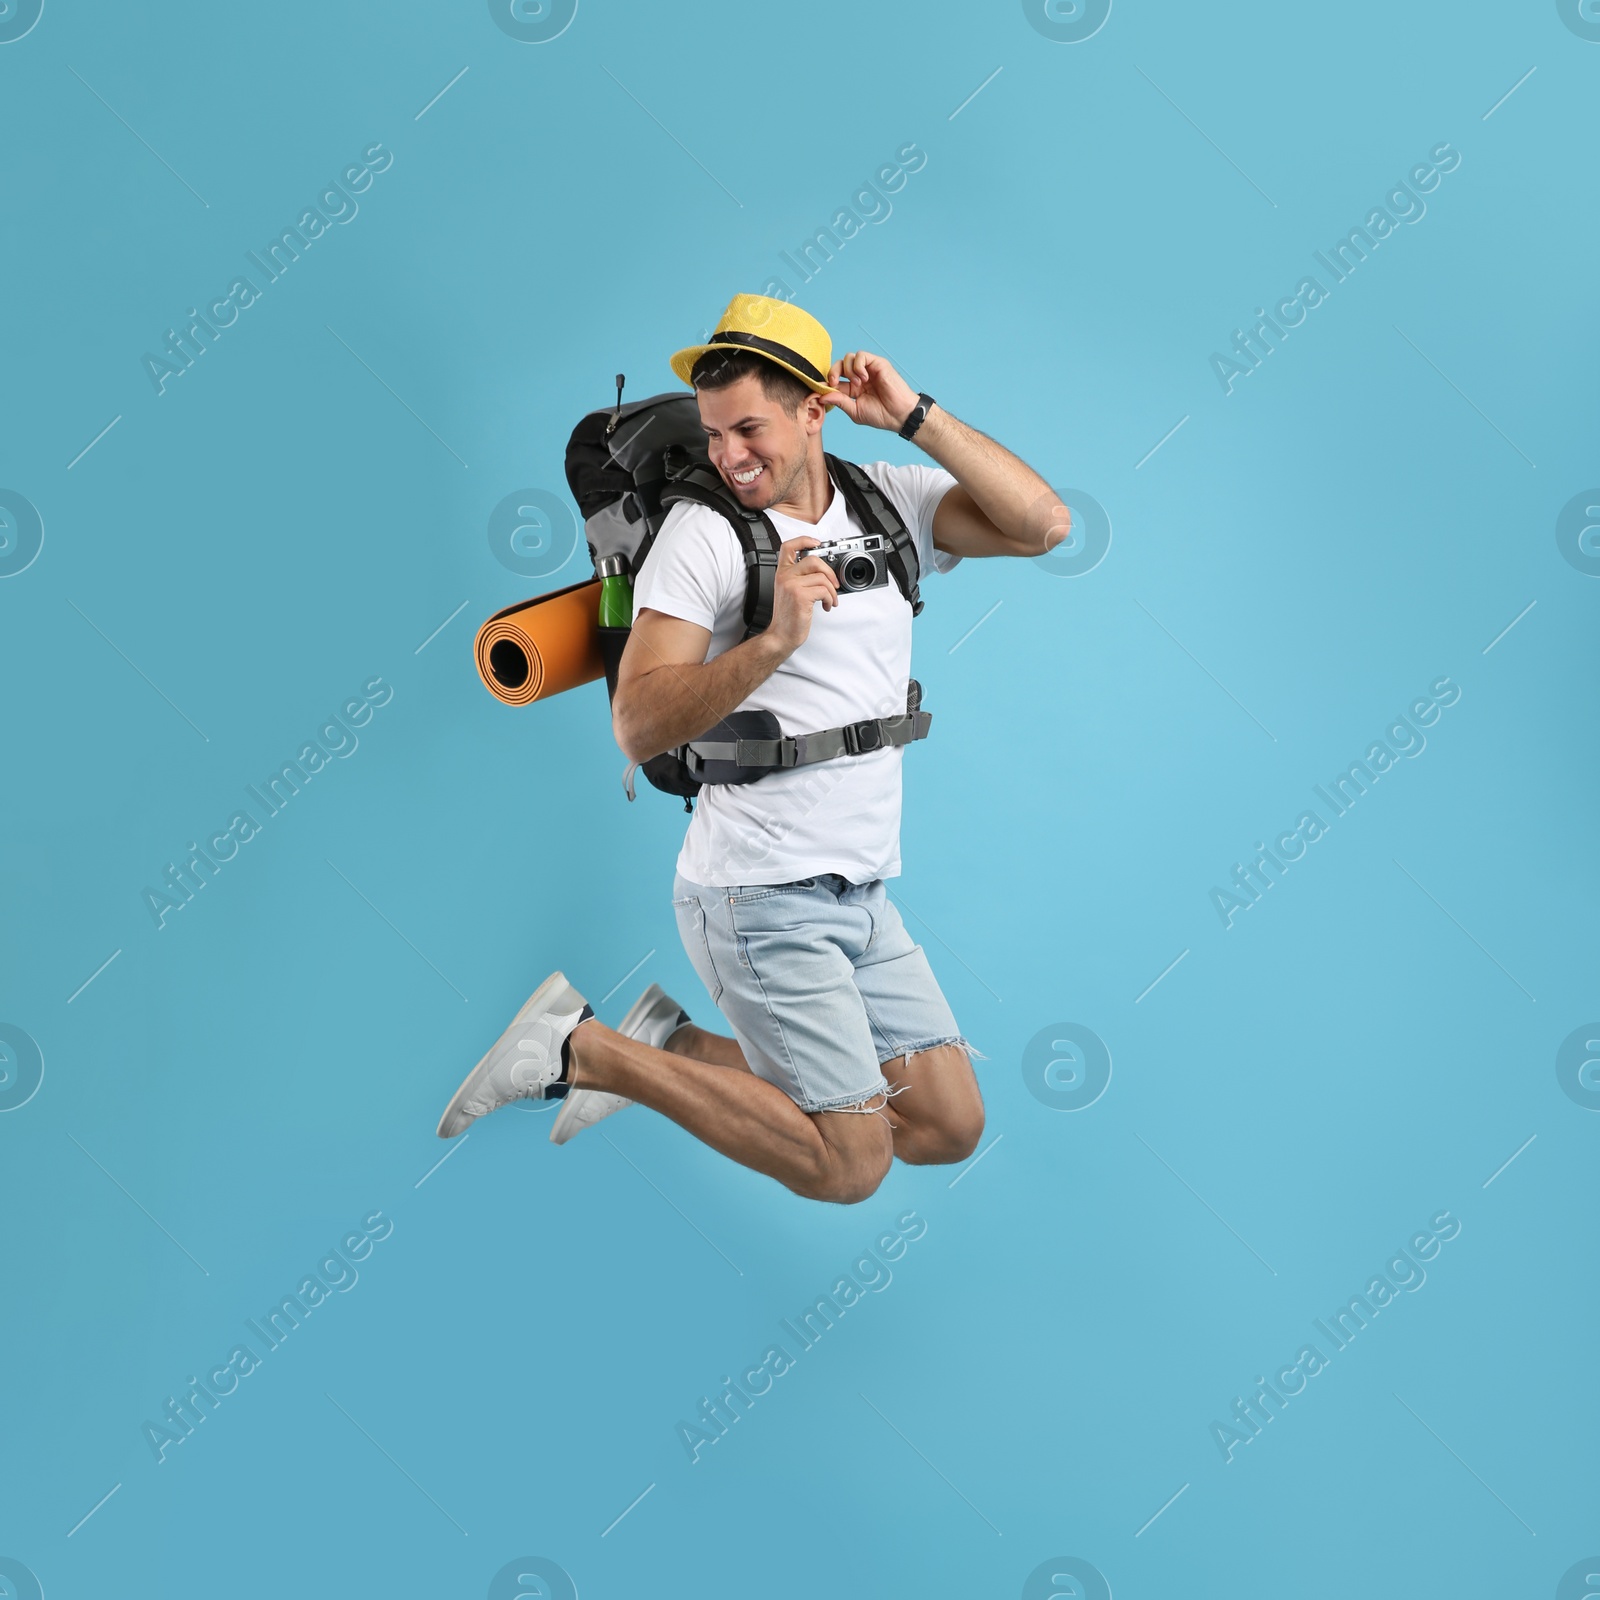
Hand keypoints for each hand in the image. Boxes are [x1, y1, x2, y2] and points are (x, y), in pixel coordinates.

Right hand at [765, 533, 838, 655]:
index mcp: (782, 573)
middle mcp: (785, 576)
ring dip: (832, 590)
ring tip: (830, 600)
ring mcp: (792, 585)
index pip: (789, 547)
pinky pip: (824, 590)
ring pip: (822, 577)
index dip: (804, 540)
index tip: (817, 543)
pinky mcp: (800, 596)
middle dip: (829, 571)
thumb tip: (825, 572)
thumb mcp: (790, 592)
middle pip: (813, 559)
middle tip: (834, 584)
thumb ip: (801, 578)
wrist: (781, 636)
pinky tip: (826, 606)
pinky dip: (830, 599)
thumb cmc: (788, 617)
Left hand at [820, 350, 919, 432]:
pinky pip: (861, 355)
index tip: (820, 389)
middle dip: (833, 372)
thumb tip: (822, 396)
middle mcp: (860, 376)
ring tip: (857, 384)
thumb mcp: (855, 411)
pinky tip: (864, 378)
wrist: (899, 414)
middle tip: (834, 383)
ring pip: (849, 358)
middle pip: (839, 365)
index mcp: (853, 389)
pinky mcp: (877, 363)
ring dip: (847, 370)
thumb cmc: (881, 415)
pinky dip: (858, 366)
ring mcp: (868, 369)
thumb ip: (840, 402)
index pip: (835, 380)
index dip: (827, 383)